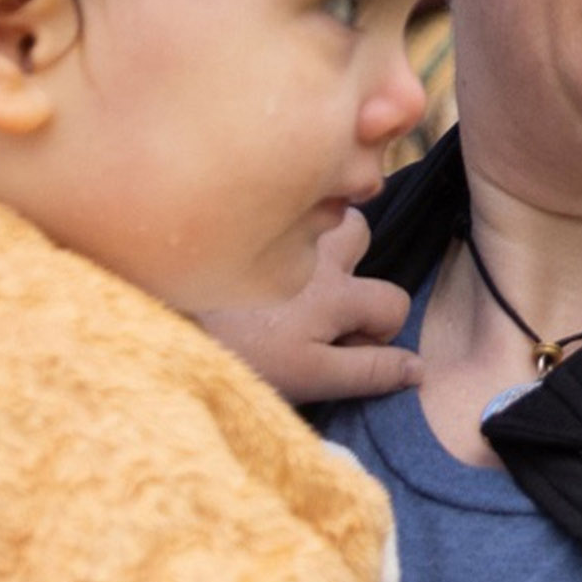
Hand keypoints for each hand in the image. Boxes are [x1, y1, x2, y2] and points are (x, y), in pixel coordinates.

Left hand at [199, 209, 421, 403]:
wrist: (160, 327)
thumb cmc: (238, 356)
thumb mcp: (310, 377)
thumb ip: (368, 372)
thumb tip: (420, 369)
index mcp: (337, 295)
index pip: (392, 304)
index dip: (378, 333)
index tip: (342, 351)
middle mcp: (317, 254)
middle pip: (362, 236)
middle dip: (352, 262)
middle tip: (316, 298)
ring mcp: (280, 232)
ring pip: (318, 208)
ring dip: (315, 231)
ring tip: (289, 264)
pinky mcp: (240, 224)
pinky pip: (275, 204)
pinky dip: (275, 218)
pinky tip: (250, 246)